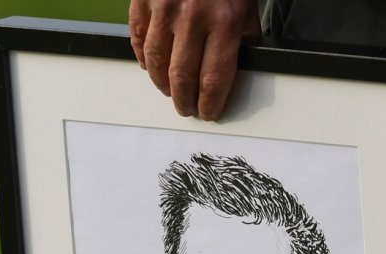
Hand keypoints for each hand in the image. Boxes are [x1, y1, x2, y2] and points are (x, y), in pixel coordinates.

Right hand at [129, 0, 260, 120]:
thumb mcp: (247, 3)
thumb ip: (244, 35)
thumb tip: (239, 67)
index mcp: (226, 20)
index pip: (214, 79)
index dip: (210, 103)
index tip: (208, 112)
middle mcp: (194, 16)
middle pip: (183, 77)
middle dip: (184, 100)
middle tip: (186, 108)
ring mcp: (164, 7)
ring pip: (156, 62)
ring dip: (162, 83)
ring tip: (169, 91)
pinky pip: (138, 37)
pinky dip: (142, 56)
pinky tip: (150, 65)